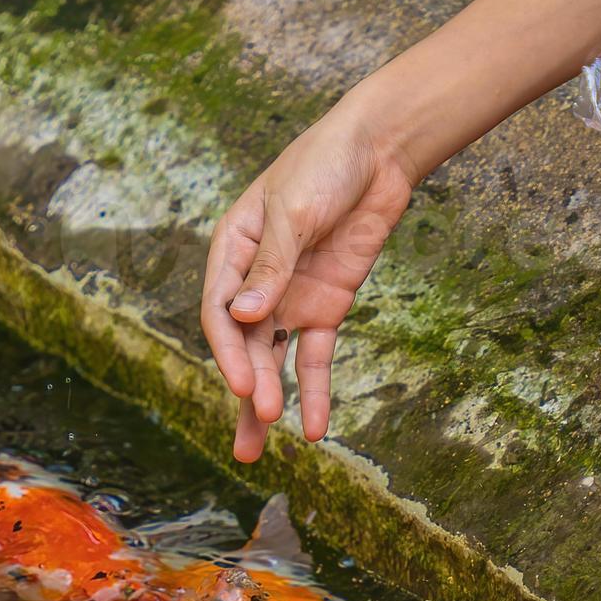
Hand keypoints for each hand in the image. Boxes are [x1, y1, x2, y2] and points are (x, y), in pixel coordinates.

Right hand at [203, 105, 420, 460]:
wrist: (380, 150)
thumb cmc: (325, 164)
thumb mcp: (294, 210)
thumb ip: (272, 264)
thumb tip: (245, 317)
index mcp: (233, 250)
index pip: (221, 312)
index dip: (229, 352)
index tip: (244, 385)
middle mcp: (256, 281)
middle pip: (245, 344)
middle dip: (250, 384)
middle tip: (259, 420)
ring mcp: (291, 297)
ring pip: (273, 360)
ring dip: (269, 400)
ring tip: (259, 450)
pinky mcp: (327, 307)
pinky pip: (315, 356)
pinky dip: (314, 391)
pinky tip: (312, 428)